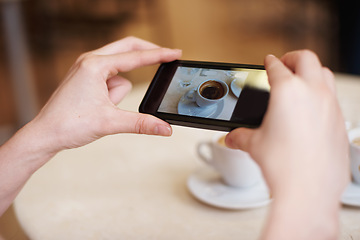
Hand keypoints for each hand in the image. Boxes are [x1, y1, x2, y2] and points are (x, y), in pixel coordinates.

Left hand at [29, 36, 181, 153]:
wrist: (45, 135)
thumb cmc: (68, 124)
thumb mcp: (110, 123)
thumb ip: (141, 123)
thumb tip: (164, 127)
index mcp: (94, 66)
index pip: (135, 56)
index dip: (159, 55)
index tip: (175, 53)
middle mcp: (89, 62)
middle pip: (127, 50)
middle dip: (146, 55)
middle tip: (165, 59)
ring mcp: (86, 69)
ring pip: (119, 74)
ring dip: (120, 92)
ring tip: (105, 109)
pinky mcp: (86, 79)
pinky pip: (110, 82)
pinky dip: (112, 94)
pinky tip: (100, 107)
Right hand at [225, 50, 348, 238]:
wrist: (309, 191)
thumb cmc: (285, 166)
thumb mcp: (254, 146)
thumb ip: (240, 136)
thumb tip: (233, 138)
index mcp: (288, 91)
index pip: (276, 67)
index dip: (269, 62)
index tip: (268, 62)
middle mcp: (312, 92)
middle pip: (306, 59)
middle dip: (292, 58)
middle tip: (284, 65)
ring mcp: (330, 105)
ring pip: (325, 74)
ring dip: (311, 72)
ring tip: (300, 82)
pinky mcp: (339, 121)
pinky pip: (332, 96)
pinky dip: (321, 93)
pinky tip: (311, 109)